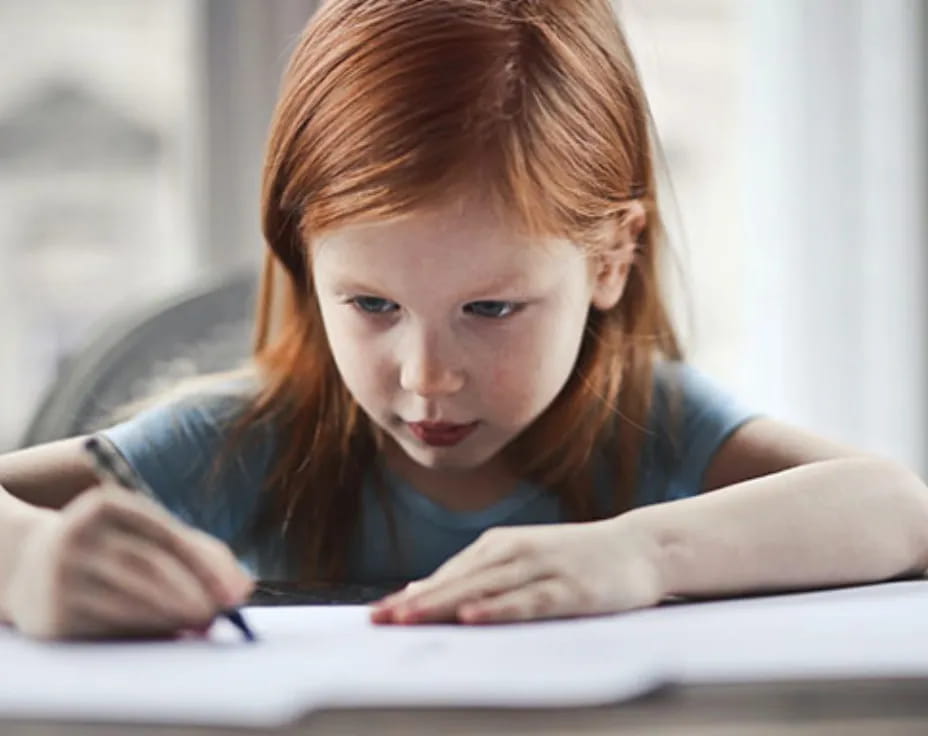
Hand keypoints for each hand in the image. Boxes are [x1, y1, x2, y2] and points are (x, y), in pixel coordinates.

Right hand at [2, 486, 253, 639]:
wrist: (29, 566)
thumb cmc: (111, 547)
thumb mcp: (147, 534)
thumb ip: (201, 552)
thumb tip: (243, 588)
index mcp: (106, 504)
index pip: (166, 534)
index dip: (206, 566)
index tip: (236, 593)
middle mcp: (77, 535)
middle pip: (149, 568)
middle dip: (193, 595)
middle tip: (220, 614)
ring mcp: (60, 575)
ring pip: (131, 601)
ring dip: (175, 617)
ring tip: (201, 624)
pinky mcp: (53, 615)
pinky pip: (111, 628)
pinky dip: (147, 633)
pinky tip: (169, 633)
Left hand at [370, 516, 663, 624]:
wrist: (639, 547)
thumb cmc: (575, 558)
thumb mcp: (522, 560)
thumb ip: (479, 577)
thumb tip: (424, 593)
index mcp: (499, 545)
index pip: (447, 575)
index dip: (412, 596)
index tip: (377, 616)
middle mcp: (514, 552)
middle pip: (457, 582)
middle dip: (416, 602)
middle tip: (378, 621)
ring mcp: (541, 568)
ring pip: (484, 590)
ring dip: (444, 605)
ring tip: (408, 619)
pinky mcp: (569, 588)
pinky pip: (526, 602)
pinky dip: (498, 609)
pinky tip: (473, 618)